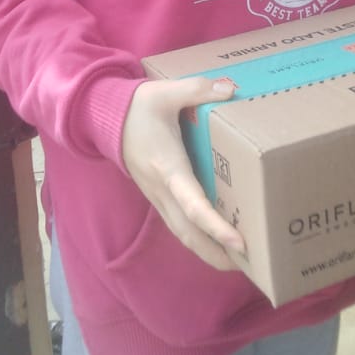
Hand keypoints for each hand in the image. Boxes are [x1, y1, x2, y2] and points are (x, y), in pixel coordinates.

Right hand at [121, 75, 245, 270]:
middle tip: (250, 265)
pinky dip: (199, 239)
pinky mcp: (158, 196)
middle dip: (218, 253)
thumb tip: (230, 89)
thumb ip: (198, 89)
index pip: (192, 204)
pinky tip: (218, 242)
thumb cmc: (136, 107)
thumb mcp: (165, 91)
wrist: (103, 117)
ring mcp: (158, 196)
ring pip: (183, 234)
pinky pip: (179, 225)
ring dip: (209, 252)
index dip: (215, 225)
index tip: (239, 241)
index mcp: (167, 166)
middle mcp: (162, 189)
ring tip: (239, 262)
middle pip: (189, 233)